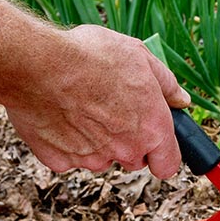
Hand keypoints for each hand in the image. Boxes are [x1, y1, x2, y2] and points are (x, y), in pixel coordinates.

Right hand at [1, 24, 190, 178]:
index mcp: (151, 128)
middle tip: (110, 108)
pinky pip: (68, 156)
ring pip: (100, 157)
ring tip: (80, 104)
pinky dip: (65, 141)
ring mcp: (91, 159)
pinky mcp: (60, 161)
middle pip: (133, 160)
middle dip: (126, 141)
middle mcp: (125, 150)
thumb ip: (166, 83)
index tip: (155, 144)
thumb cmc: (90, 56)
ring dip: (95, 140)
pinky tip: (58, 113)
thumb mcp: (139, 56)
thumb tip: (181, 100)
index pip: (168, 165)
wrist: (38, 64)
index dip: (162, 155)